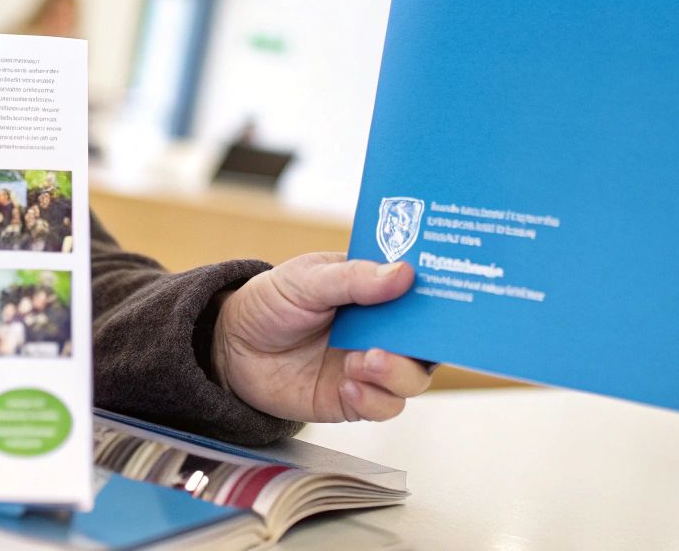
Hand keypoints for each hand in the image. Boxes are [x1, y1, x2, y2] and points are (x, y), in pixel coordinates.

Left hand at [210, 252, 432, 422]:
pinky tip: (348, 382)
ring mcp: (369, 365)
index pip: (421, 294)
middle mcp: (381, 330)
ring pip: (413, 378)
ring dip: (397, 372)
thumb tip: (403, 273)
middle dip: (426, 343)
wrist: (231, 347)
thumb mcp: (306, 279)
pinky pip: (383, 406)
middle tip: (404, 340)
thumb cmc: (271, 302)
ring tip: (365, 360)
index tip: (447, 298)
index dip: (439, 297)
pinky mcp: (353, 398)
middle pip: (428, 342)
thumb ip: (353, 279)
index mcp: (375, 290)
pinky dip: (373, 398)